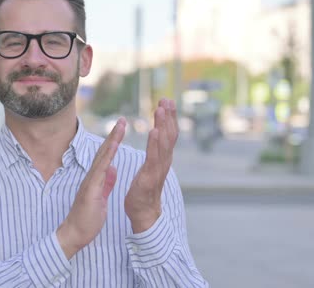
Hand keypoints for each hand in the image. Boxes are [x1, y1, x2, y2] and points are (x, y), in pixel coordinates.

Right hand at [56, 117, 125, 258]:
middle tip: (123, 119)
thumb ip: (106, 183)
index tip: (122, 129)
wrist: (74, 233)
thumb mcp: (101, 198)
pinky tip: (114, 145)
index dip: (114, 142)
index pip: (106, 156)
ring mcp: (90, 181)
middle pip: (104, 151)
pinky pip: (101, 169)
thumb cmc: (86, 218)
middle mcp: (92, 176)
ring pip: (102, 156)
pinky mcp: (90, 188)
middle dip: (113, 135)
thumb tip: (112, 169)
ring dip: (111, 140)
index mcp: (96, 178)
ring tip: (120, 126)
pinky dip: (107, 156)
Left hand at [125, 99, 178, 232]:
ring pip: (163, 143)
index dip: (168, 117)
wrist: (144, 214)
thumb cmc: (145, 191)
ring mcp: (158, 169)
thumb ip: (154, 153)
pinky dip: (155, 143)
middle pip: (169, 135)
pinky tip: (154, 130)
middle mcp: (164, 161)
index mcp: (162, 158)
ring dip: (163, 124)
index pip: (168, 134)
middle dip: (168, 116)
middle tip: (167, 99)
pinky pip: (153, 157)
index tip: (166, 101)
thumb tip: (157, 137)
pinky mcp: (150, 176)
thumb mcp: (150, 167)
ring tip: (160, 109)